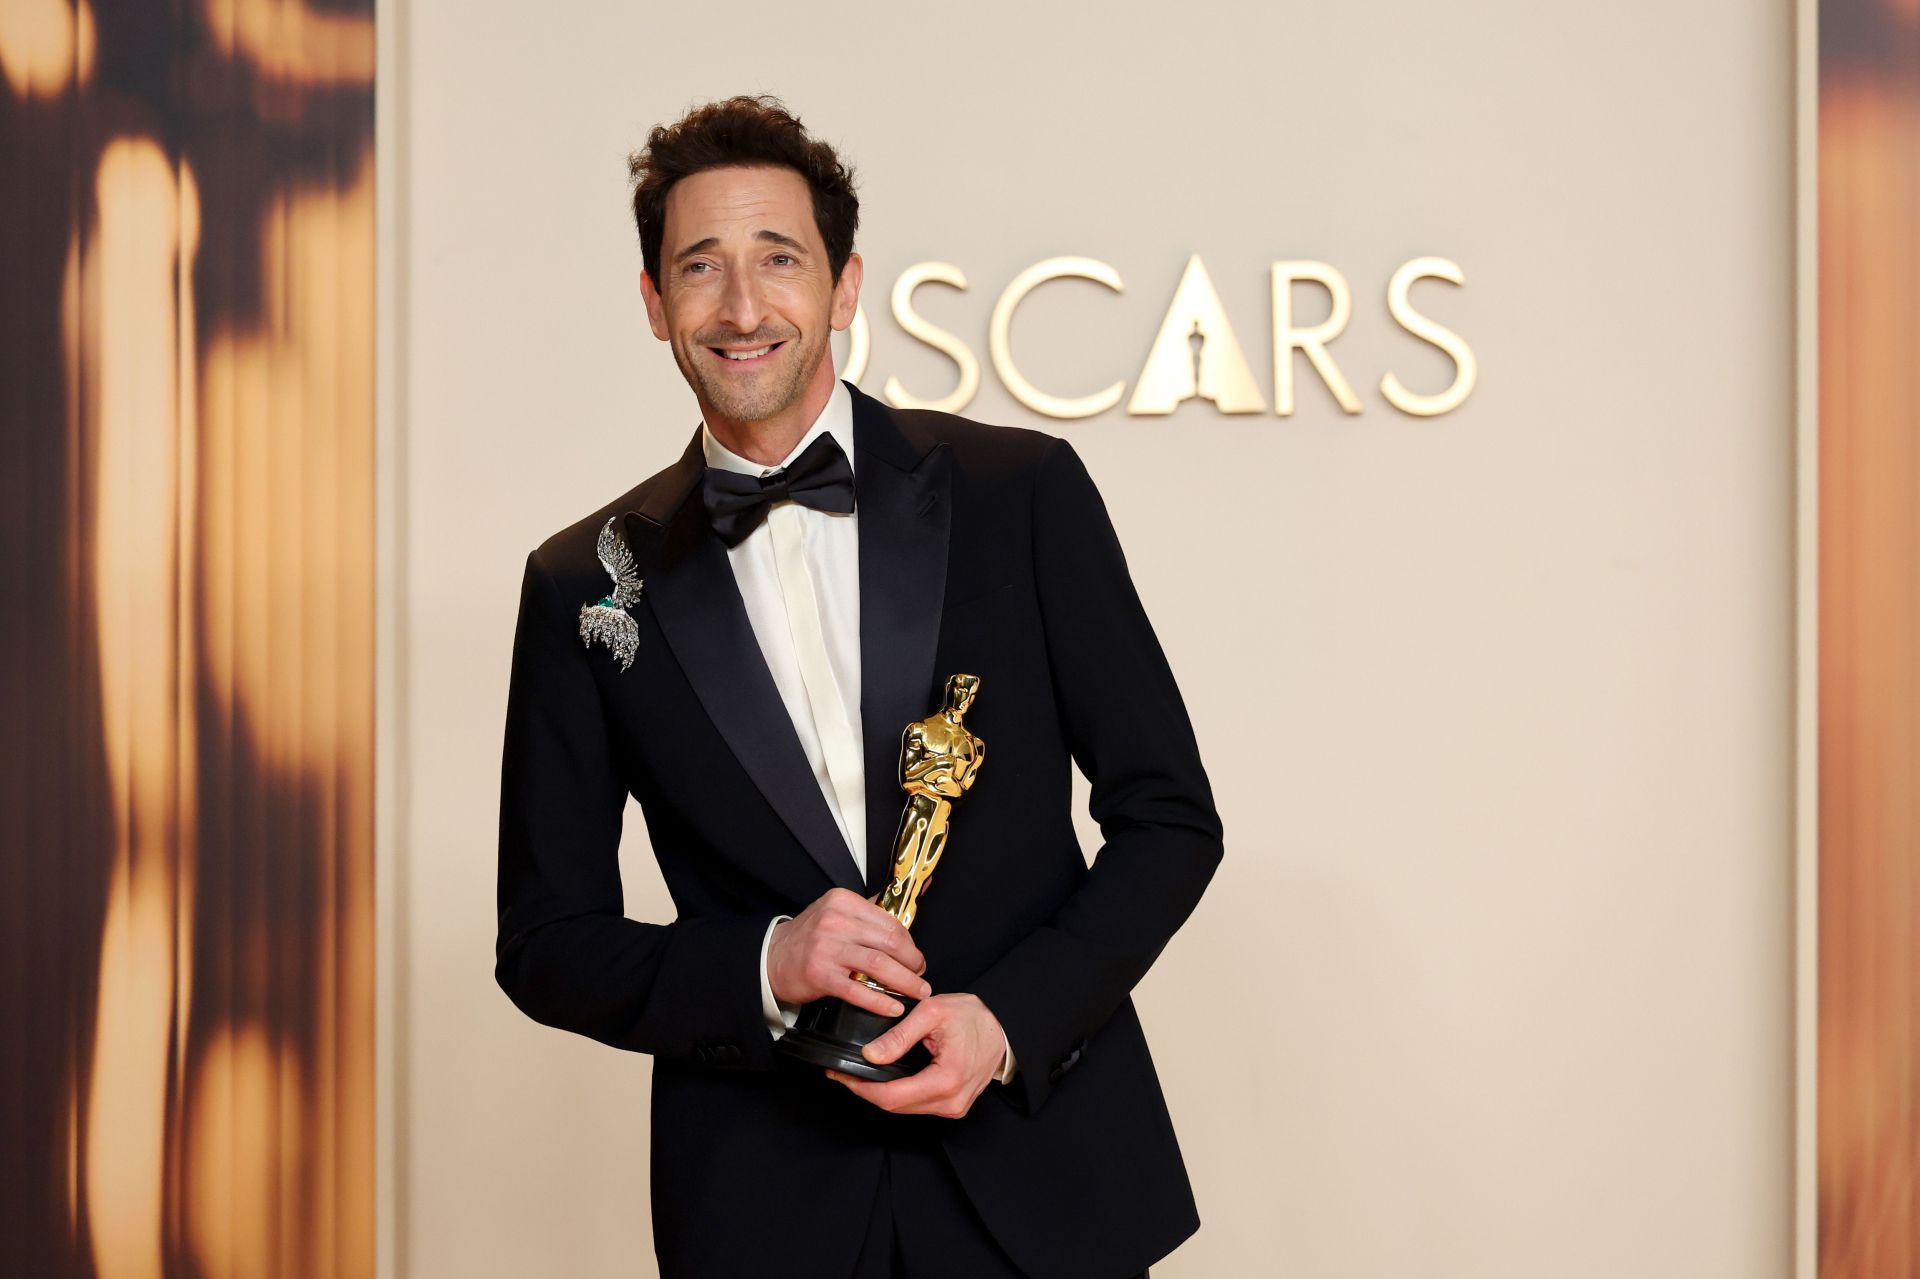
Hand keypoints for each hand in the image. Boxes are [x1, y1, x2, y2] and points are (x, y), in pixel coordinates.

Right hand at [766, 887, 931, 1017]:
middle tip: (921, 976)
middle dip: (913, 963)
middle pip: (889, 943)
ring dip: (904, 982)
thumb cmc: (811, 937)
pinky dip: (880, 1002)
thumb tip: (909, 901)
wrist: (773, 958)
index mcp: (843, 902)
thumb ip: (870, 910)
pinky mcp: (820, 975)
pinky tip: (893, 1008)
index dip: (910, 943)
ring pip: (879, 965)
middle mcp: (835, 921)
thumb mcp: (837, 912)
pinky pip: (858, 990)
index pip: (890, 922)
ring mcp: (826, 948)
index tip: (916, 957)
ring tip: (916, 992)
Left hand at [825, 993, 1004, 1118]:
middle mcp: (951, 1102)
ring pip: (904, 1109)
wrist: (1003, 1027)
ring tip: (860, 1073)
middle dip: (866, 1090)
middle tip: (844, 1072)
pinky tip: (885, 1078)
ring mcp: (953, 1107)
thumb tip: (870, 1054)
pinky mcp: (953, 1106)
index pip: (892, 1097)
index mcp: (946, 1080)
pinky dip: (898, 1094)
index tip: (841, 1074)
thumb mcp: (932, 1013)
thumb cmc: (973, 1017)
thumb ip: (899, 1036)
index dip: (861, 1088)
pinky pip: (917, 1106)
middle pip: (895, 1106)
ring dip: (880, 1093)